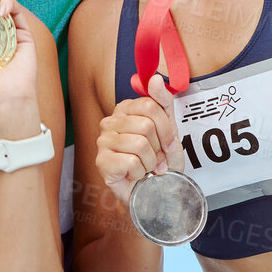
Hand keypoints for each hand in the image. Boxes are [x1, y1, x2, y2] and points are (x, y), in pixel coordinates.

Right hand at [95, 78, 179, 209]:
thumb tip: (155, 78)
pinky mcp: (101, 161)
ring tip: (146, 168)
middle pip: (146, 125)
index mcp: (125, 109)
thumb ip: (163, 102)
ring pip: (140, 144)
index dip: (166, 128)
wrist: (154, 193)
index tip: (168, 142)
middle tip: (156, 158)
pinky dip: (141, 173)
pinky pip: (131, 161)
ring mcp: (103, 141)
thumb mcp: (169, 130)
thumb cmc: (159, 162)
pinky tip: (135, 175)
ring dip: (151, 162)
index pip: (151, 106)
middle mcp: (110, 121)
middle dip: (159, 147)